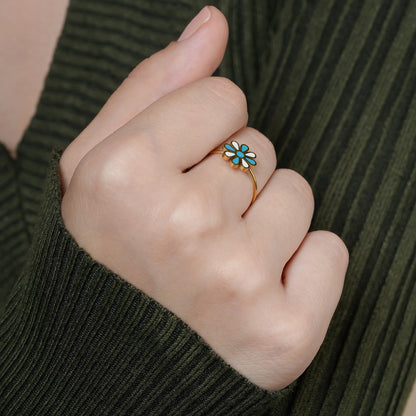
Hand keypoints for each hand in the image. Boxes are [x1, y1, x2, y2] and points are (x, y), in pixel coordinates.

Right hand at [60, 6, 347, 390]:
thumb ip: (155, 86)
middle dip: (228, 181)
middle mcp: (182, 229)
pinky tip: (253, 294)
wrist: (120, 352)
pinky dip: (302, 267)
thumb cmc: (110, 252)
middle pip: (258, 147)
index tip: (173, 176)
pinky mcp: (284, 334)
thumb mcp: (99, 164)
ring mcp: (238, 284)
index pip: (222, 96)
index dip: (198, 134)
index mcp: (125, 177)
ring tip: (216, 262)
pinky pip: (330, 252)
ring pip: (296, 195)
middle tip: (190, 231)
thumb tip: (211, 26)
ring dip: (263, 222)